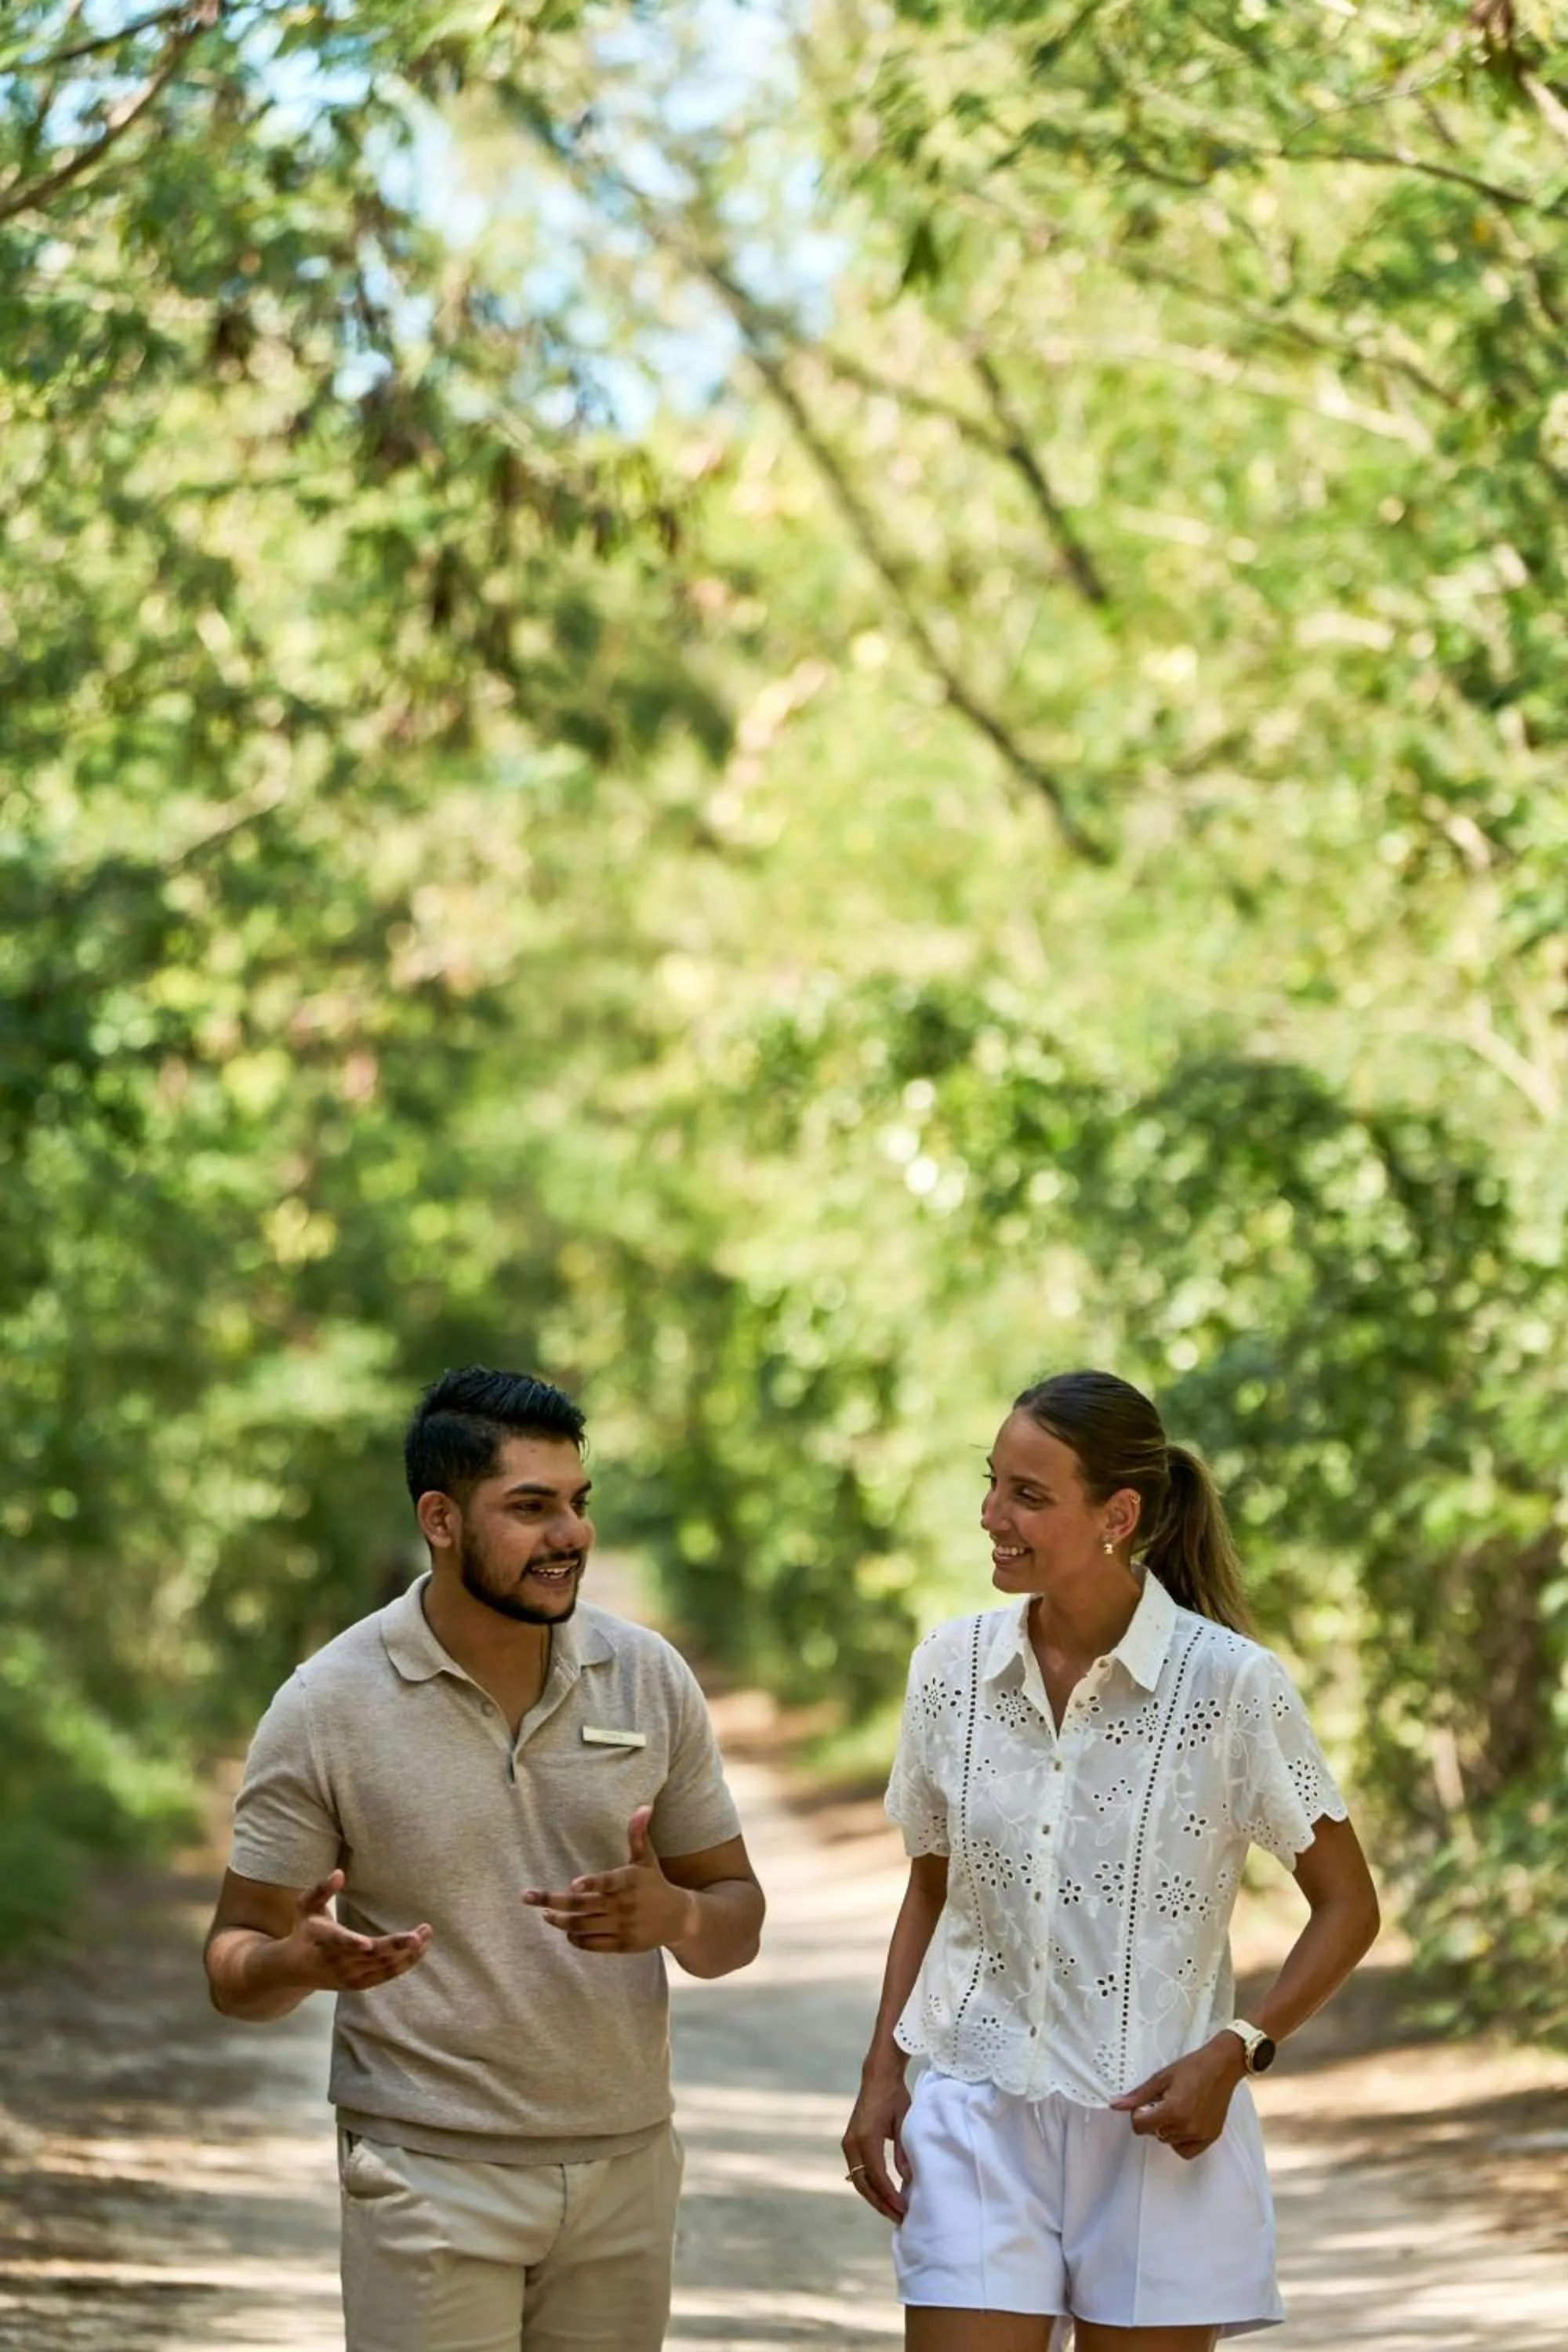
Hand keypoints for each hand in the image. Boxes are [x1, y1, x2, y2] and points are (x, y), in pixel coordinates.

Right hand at [282, 1871, 432, 1993]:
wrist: (293, 1970)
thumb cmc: (304, 1929)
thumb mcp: (306, 1905)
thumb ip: (322, 1889)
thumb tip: (339, 1873)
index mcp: (320, 1938)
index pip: (337, 1941)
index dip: (351, 1942)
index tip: (367, 1944)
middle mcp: (335, 1961)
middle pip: (369, 1955)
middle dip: (396, 1945)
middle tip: (420, 1933)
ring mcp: (347, 1976)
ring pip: (380, 1967)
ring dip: (405, 1954)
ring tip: (426, 1935)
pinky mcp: (357, 1985)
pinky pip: (383, 1976)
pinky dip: (403, 1965)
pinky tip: (420, 1951)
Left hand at [522, 1807, 698, 1954]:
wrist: (679, 1919)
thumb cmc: (656, 1883)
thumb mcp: (647, 1859)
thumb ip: (638, 1834)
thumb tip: (643, 1806)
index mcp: (630, 1881)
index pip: (608, 1882)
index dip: (591, 1883)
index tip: (573, 1884)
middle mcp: (624, 1905)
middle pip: (583, 1906)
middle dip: (553, 1901)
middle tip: (529, 1897)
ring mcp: (622, 1927)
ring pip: (583, 1926)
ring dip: (561, 1921)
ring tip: (546, 1914)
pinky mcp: (622, 1944)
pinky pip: (592, 1944)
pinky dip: (576, 1938)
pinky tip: (566, 1930)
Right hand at [841, 2062, 911, 2221]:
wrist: (878, 2077)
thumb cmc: (894, 2096)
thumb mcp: (904, 2122)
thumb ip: (903, 2151)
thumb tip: (908, 2180)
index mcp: (866, 2138)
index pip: (877, 2176)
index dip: (890, 2196)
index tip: (904, 2210)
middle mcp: (852, 2143)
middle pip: (864, 2184)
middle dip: (881, 2204)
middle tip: (900, 2219)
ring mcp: (849, 2143)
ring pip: (859, 2181)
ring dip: (875, 2198)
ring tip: (893, 2212)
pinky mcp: (850, 2143)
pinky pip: (858, 2172)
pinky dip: (870, 2186)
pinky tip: (884, 2195)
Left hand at [1109, 2034, 1245, 2159]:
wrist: (1222, 2066)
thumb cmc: (1192, 2067)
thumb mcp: (1161, 2077)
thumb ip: (1138, 2095)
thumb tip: (1115, 2105)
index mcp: (1173, 2111)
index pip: (1140, 2126)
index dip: (1139, 2113)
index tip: (1148, 2101)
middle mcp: (1187, 2127)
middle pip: (1154, 2133)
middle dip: (1154, 2118)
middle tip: (1165, 2100)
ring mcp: (1200, 2135)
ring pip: (1169, 2141)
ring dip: (1167, 2128)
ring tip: (1178, 2107)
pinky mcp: (1211, 2137)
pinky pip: (1186, 2151)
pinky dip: (1180, 2141)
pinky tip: (1184, 2123)